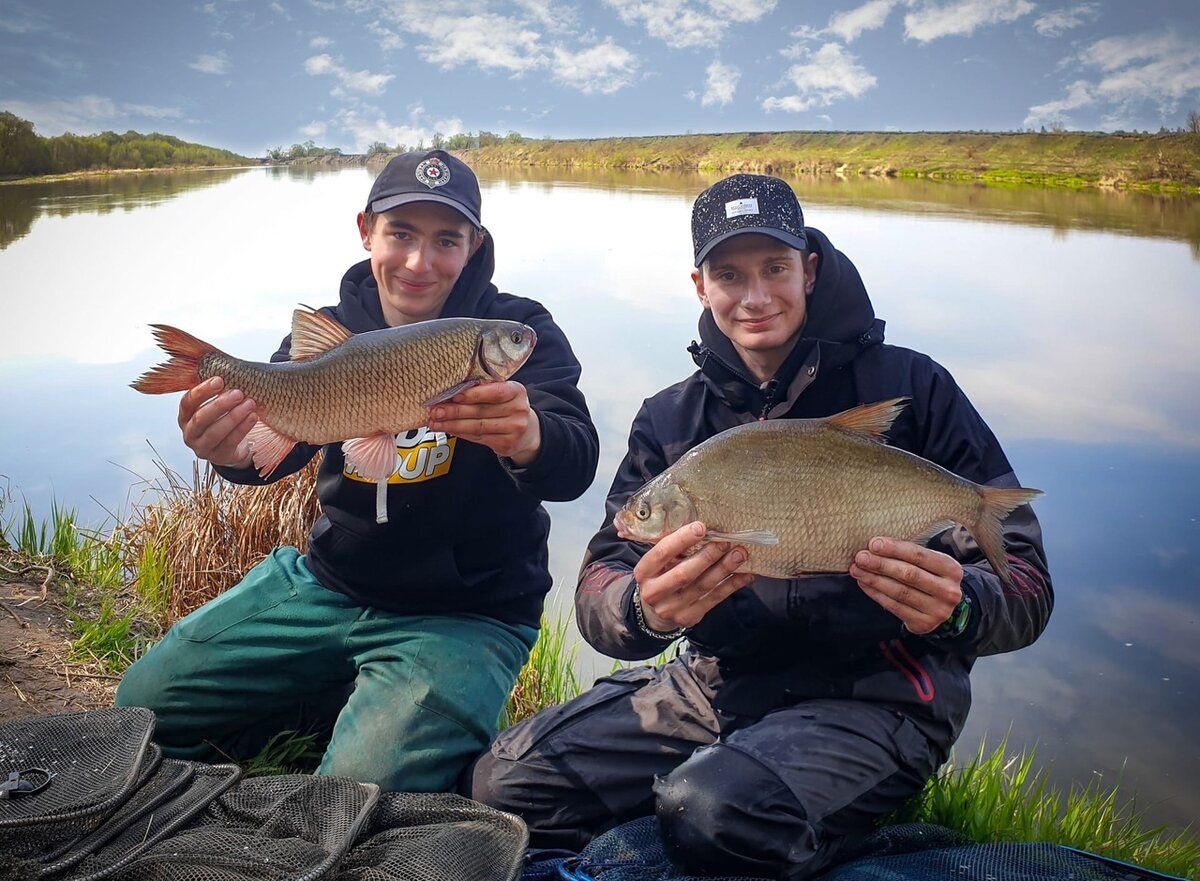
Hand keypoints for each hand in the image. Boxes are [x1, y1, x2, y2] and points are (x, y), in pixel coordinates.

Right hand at [178, 376, 257, 467]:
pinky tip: (253, 417)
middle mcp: (189, 432)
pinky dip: (243, 428)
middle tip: (238, 393)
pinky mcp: (218, 457)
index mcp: (185, 415)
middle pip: (201, 419)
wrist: (232, 446)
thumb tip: (227, 365)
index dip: (202, 391)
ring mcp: (202, 447)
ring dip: (234, 417)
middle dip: (220, 405)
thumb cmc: (223, 417)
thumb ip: (216, 389)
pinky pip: (230, 442)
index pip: (188, 402)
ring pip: (215, 432)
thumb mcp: (216, 403)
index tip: (219, 379)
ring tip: (250, 404)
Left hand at [428, 380, 540, 465]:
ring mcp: (514, 429)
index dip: (472, 395)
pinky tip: (448, 429)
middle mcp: (519, 410)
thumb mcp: (503, 393)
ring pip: (477, 427)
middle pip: (481, 411)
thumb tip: (451, 392)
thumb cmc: (507, 407)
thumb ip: (483, 390)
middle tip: (435, 410)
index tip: (452, 396)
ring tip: (435, 422)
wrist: (528, 432)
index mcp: (517, 391)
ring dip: (453, 424)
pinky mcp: (507, 444)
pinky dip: (460, 433)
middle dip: (455, 411)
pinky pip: (478, 438)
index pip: (495, 392)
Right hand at [633, 521, 754, 631]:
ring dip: (724, 569)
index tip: (701, 527)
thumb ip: (672, 548)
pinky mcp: (688, 617)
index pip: (661, 553)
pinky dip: (731, 586)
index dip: (681, 539)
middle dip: (708, 556)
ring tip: (740, 554)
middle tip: (726, 542)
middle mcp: (654, 592)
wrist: (654, 611)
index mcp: (644, 572)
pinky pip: (714, 600)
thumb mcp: (657, 563)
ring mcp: (671, 608)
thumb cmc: (661, 576)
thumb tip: (702, 525)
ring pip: (702, 586)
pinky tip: (745, 575)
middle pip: (684, 573)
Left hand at [849, 537, 963, 634]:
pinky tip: (864, 584)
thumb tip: (875, 545)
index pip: (919, 556)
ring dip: (874, 580)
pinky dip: (876, 594)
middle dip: (881, 565)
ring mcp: (938, 610)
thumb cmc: (930, 577)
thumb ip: (908, 554)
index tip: (873, 544)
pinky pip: (895, 607)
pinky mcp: (924, 624)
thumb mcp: (929, 562)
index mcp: (951, 569)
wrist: (941, 607)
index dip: (894, 549)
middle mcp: (948, 591)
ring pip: (900, 592)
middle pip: (908, 574)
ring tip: (858, 570)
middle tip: (861, 558)